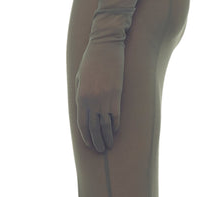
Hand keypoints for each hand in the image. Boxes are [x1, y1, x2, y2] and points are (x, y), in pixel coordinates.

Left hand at [75, 38, 123, 152]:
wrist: (105, 45)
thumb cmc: (90, 60)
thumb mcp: (79, 78)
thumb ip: (80, 94)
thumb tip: (83, 109)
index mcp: (80, 97)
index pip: (82, 123)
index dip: (86, 136)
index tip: (90, 145)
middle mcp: (92, 101)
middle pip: (94, 127)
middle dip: (97, 141)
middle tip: (100, 150)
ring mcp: (104, 98)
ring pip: (106, 125)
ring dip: (107, 137)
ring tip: (108, 145)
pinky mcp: (116, 94)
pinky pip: (116, 116)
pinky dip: (115, 126)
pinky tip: (115, 131)